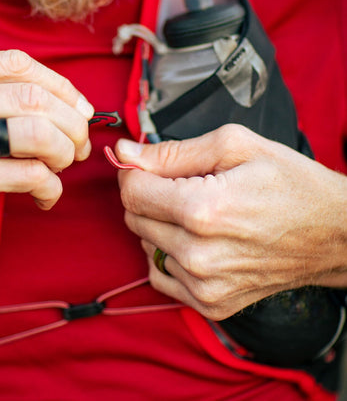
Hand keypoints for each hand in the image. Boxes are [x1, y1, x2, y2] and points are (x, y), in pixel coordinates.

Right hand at [0, 50, 92, 290]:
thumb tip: (69, 100)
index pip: (17, 63)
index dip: (60, 86)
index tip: (80, 109)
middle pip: (34, 97)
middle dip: (72, 123)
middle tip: (79, 145)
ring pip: (38, 132)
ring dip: (65, 152)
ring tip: (61, 166)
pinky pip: (32, 173)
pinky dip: (51, 187)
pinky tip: (44, 194)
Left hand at [115, 124, 346, 319]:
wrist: (333, 233)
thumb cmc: (288, 182)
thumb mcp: (234, 145)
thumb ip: (172, 151)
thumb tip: (125, 154)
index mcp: (203, 210)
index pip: (132, 191)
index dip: (138, 172)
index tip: (154, 165)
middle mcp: (199, 254)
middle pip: (134, 218)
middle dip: (151, 195)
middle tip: (189, 185)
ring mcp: (205, 285)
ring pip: (146, 244)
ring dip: (162, 224)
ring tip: (203, 212)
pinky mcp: (212, 304)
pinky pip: (161, 274)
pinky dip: (170, 253)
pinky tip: (199, 238)